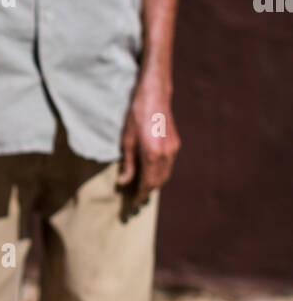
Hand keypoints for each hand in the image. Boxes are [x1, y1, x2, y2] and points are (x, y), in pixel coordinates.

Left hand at [116, 78, 180, 206]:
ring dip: (155, 184)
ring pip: (165, 175)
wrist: (154, 96)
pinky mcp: (176, 144)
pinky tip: (151, 173)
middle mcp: (166, 154)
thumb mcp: (126, 140)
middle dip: (148, 192)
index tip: (133, 204)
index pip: (147, 183)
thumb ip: (128, 163)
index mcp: (152, 155)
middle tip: (136, 199)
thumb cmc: (136, 115)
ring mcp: (173, 149)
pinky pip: (168, 165)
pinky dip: (160, 173)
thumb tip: (124, 182)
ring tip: (142, 188)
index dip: (140, 196)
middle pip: (158, 182)